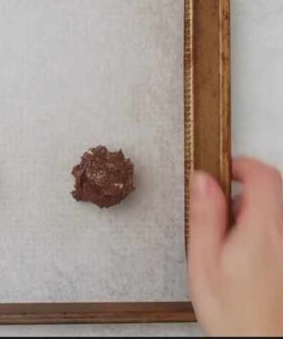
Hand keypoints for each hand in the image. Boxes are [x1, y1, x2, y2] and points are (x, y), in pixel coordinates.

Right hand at [188, 157, 282, 335]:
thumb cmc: (236, 314)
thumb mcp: (204, 260)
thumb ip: (205, 215)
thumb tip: (202, 180)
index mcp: (264, 228)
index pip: (264, 174)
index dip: (242, 165)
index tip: (225, 171)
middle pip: (274, 191)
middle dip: (245, 193)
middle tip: (222, 211)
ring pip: (277, 214)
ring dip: (255, 216)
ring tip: (232, 241)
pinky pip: (280, 234)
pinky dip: (263, 235)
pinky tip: (248, 259)